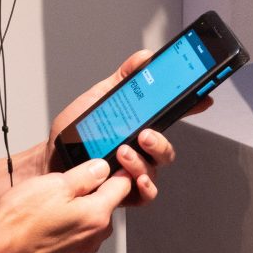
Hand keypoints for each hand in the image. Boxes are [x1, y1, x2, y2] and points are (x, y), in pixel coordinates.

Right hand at [0, 158, 127, 252]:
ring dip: (81, 207)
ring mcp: (83, 248)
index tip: (111, 161)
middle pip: (108, 202)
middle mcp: (95, 236)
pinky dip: (71, 223)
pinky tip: (51, 218)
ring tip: (54, 202)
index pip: (123, 186)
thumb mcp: (54, 183)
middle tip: (69, 181)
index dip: (117, 169)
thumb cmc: (20, 221)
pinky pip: (80, 232)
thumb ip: (85, 174)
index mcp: (96, 215)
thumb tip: (102, 167)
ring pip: (93, 217)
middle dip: (95, 189)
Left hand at [45, 51, 211, 201]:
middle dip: (161, 142)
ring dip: (142, 162)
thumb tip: (145, 57)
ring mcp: (133, 171)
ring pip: (155, 170)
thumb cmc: (74, 131)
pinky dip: (142, 187)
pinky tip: (129, 177)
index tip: (204, 98)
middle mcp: (141, 150)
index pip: (170, 116)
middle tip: (145, 134)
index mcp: (139, 125)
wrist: (49, 159)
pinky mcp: (123, 192)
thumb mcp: (99, 97)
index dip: (191, 107)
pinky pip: (144, 194)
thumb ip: (123, 78)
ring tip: (123, 152)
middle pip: (166, 149)